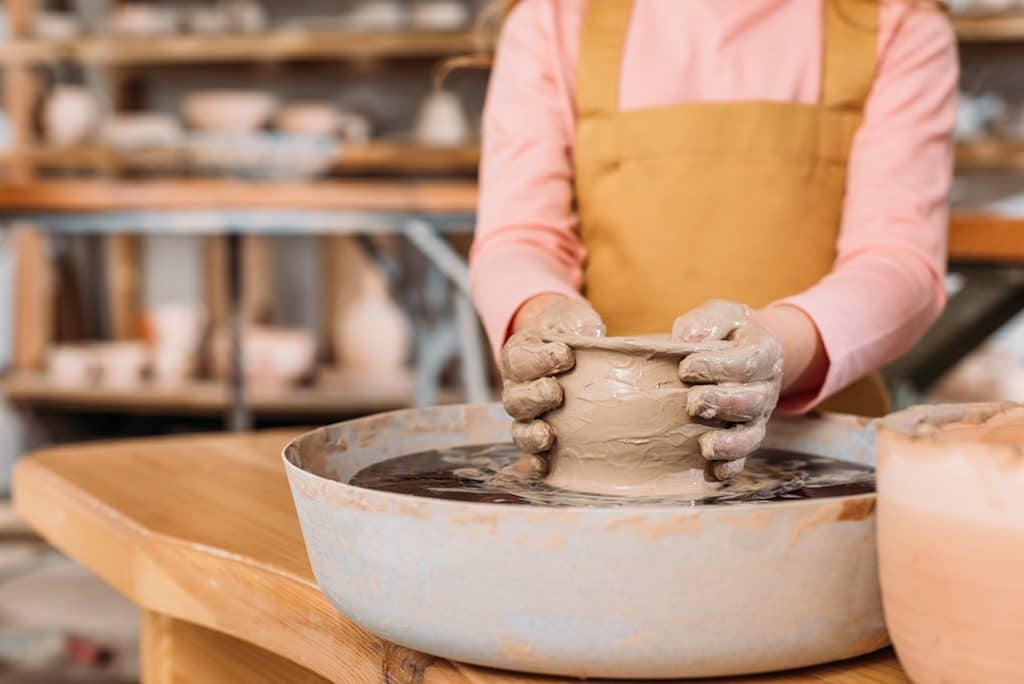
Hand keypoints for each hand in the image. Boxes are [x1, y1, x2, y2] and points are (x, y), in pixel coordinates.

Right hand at [501, 297, 604, 467]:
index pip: (519, 359)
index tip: (566, 354)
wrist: (571, 349)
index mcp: (519, 354)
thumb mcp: (573, 317)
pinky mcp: (541, 435)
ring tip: (549, 434)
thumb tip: (592, 334)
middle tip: (556, 392)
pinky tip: (545, 466)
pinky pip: (530, 455)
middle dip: (534, 397)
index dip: (539, 359)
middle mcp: (516, 387)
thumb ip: (578, 323)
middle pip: (513, 400)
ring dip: (532, 434)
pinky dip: (535, 462)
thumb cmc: (569, 332)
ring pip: (519, 430)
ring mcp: (527, 415)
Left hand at [672, 300, 782, 479]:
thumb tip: (686, 338)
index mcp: (764, 352)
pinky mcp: (745, 435)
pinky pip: (744, 457)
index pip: (747, 362)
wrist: (743, 347)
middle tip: (692, 402)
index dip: (717, 367)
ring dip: (730, 443)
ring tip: (705, 445)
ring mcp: (758, 415)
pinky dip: (731, 466)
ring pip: (752, 434)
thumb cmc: (725, 332)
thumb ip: (705, 322)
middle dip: (723, 404)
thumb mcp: (719, 315)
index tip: (686, 368)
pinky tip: (714, 472)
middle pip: (753, 402)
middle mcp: (766, 387)